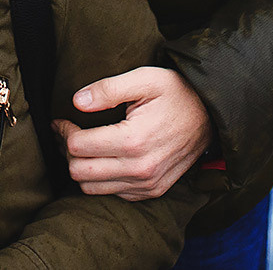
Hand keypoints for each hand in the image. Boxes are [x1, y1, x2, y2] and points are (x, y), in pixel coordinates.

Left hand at [54, 67, 211, 199]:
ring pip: (92, 188)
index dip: (63, 130)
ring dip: (81, 168)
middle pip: (79, 172)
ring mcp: (147, 184)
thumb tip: (76, 101)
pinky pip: (113, 194)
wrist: (211, 115)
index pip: (78, 146)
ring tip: (83, 145)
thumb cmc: (176, 92)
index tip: (61, 119)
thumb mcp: (144, 79)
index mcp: (134, 140)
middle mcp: (140, 168)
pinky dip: (102, 179)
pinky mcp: (152, 191)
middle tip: (69, 132)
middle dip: (67, 151)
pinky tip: (105, 158)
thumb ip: (108, 89)